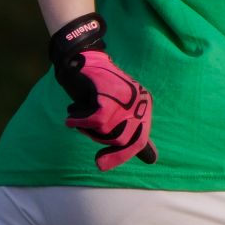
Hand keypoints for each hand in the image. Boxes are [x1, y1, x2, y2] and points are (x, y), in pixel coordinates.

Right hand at [49, 13, 156, 169]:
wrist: (81, 61)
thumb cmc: (96, 90)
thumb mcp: (118, 114)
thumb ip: (133, 134)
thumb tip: (153, 160)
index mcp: (144, 107)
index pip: (139, 142)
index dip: (120, 156)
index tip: (101, 164)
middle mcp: (139, 102)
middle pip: (122, 141)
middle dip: (100, 140)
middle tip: (86, 128)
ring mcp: (126, 99)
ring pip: (107, 133)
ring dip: (88, 129)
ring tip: (79, 115)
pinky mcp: (109, 95)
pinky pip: (95, 122)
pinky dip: (80, 122)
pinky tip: (71, 117)